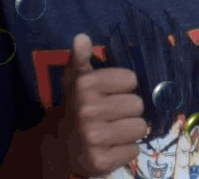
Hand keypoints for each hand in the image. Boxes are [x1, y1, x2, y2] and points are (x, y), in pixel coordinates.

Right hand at [60, 33, 147, 176]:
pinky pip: (133, 150)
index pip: (130, 79)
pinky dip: (125, 149)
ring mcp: (94, 137)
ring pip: (139, 128)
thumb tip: (82, 37)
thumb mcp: (75, 79)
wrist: (59, 146)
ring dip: (130, 130)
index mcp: (84, 85)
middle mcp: (88, 110)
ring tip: (112, 130)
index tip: (109, 92)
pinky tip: (110, 146)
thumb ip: (80, 57)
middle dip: (128, 109)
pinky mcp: (101, 162)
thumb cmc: (75, 106)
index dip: (123, 86)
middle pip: (137, 105)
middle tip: (112, 113)